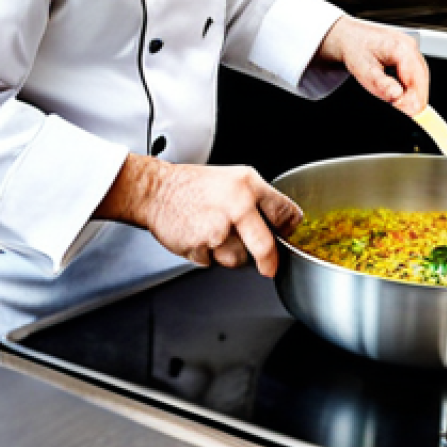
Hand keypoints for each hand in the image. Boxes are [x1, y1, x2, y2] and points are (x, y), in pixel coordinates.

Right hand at [98, 158, 301, 276]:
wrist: (156, 191)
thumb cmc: (193, 186)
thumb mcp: (232, 179)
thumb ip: (256, 199)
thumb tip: (281, 222)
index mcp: (248, 184)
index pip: (284, 210)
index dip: (290, 226)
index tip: (289, 234)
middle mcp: (237, 205)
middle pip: (266, 246)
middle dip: (270, 261)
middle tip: (270, 267)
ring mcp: (218, 228)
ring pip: (238, 258)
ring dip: (230, 253)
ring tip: (215, 233)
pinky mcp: (201, 246)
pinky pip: (214, 262)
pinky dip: (209, 255)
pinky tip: (200, 236)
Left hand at [317, 15, 428, 115]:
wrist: (351, 37)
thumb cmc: (355, 49)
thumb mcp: (362, 69)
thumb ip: (380, 84)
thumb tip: (397, 96)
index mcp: (401, 48)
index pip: (416, 82)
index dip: (411, 102)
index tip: (401, 111)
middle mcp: (411, 47)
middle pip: (422, 83)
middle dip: (411, 100)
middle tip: (396, 108)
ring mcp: (413, 51)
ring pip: (421, 81)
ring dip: (410, 95)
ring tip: (394, 100)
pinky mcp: (411, 57)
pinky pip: (416, 77)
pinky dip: (408, 88)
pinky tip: (396, 90)